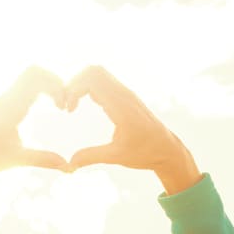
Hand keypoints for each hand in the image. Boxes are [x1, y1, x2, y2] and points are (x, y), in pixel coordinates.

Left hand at [0, 66, 70, 175]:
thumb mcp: (17, 159)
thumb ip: (43, 159)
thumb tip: (68, 166)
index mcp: (10, 108)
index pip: (35, 79)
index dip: (55, 86)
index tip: (63, 107)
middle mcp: (8, 98)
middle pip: (34, 71)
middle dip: (55, 81)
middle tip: (64, 102)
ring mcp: (6, 97)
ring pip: (30, 75)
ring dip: (49, 84)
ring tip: (59, 104)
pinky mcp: (7, 100)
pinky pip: (27, 84)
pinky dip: (42, 88)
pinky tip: (50, 105)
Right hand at [63, 65, 200, 193]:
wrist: (167, 149)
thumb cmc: (145, 153)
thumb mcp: (117, 156)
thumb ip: (92, 156)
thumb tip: (69, 163)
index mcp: (121, 106)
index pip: (93, 79)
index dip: (74, 89)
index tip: (68, 110)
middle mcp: (123, 94)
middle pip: (93, 70)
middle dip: (74, 83)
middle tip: (66, 105)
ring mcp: (124, 93)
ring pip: (97, 73)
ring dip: (80, 84)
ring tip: (71, 105)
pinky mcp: (124, 96)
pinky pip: (102, 81)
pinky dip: (87, 88)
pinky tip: (80, 105)